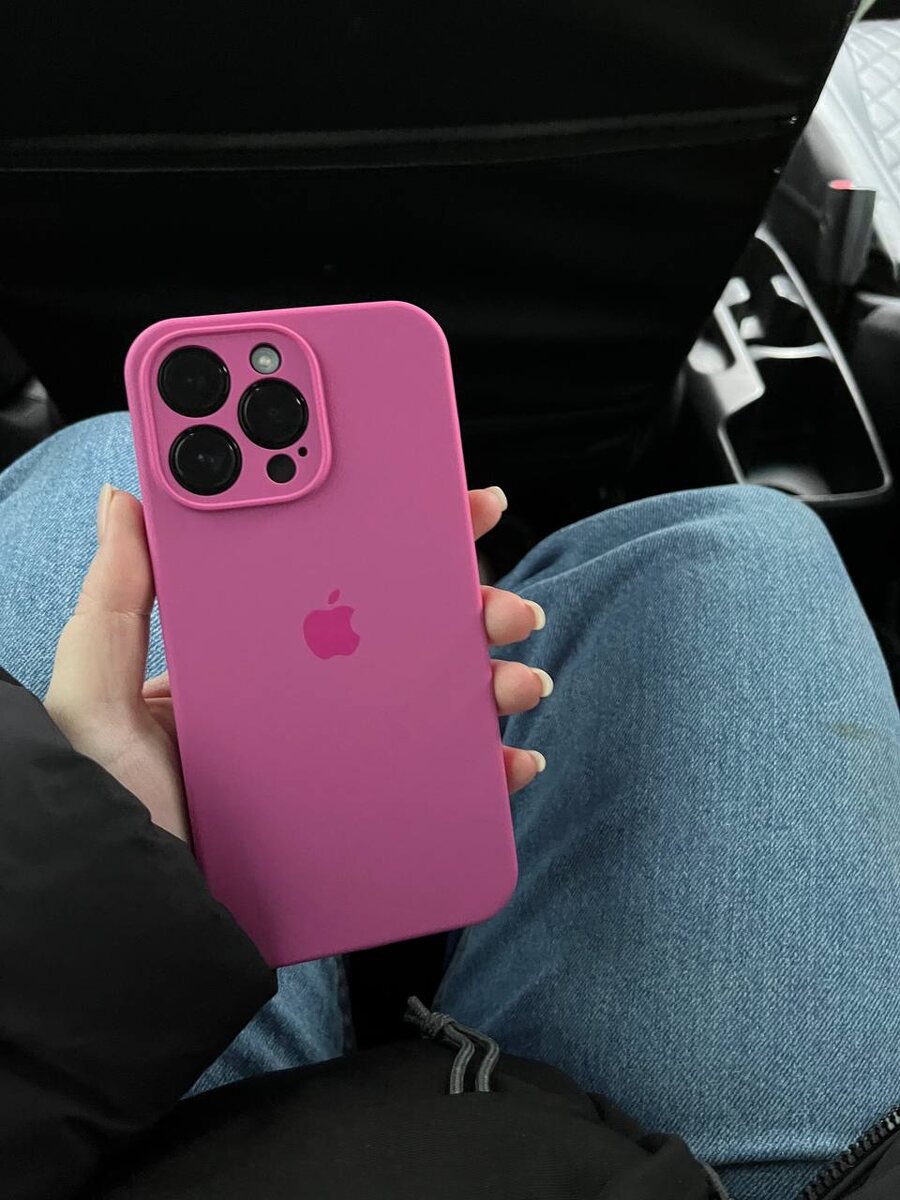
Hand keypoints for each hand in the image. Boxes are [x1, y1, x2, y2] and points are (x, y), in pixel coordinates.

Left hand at [44, 484, 549, 842]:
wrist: (127, 912)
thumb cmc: (104, 802)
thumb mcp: (100, 691)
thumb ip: (118, 596)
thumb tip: (130, 496)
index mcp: (262, 659)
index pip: (342, 581)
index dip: (404, 539)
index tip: (453, 507)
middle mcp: (312, 702)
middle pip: (409, 640)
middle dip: (473, 611)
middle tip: (500, 603)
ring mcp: (343, 761)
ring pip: (438, 706)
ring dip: (494, 683)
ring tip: (517, 678)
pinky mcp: (363, 819)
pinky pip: (440, 786)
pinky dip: (490, 770)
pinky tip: (510, 759)